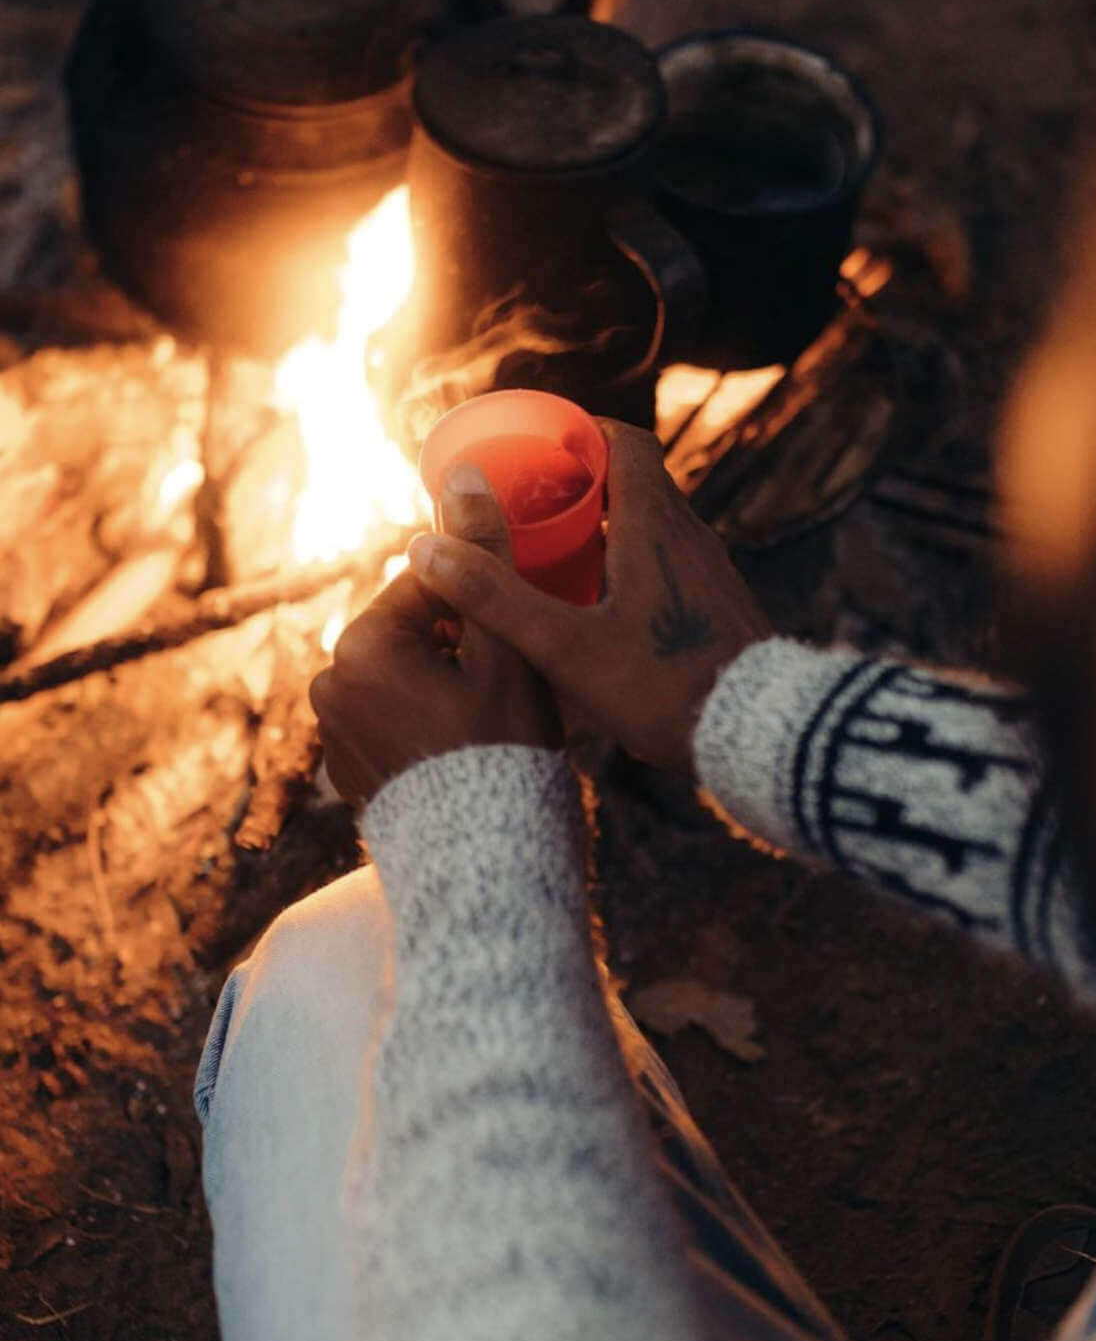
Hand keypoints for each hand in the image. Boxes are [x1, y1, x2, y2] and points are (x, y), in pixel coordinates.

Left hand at [310, 464, 560, 806]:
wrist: (482, 866)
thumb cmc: (503, 754)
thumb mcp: (504, 649)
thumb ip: (482, 558)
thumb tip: (462, 474)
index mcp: (360, 646)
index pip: (429, 585)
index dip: (484, 599)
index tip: (520, 625)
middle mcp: (329, 686)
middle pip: (414, 633)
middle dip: (462, 644)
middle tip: (515, 682)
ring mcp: (334, 736)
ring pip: (405, 678)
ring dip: (445, 683)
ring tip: (496, 721)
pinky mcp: (348, 775)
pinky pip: (392, 725)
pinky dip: (426, 727)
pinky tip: (468, 752)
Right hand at [407, 421, 771, 772]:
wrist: (760, 735)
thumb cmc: (664, 688)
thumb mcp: (566, 647)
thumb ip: (496, 599)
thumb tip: (425, 549)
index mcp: (655, 525)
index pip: (625, 442)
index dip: (581, 432)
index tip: (538, 446)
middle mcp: (691, 537)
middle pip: (636, 483)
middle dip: (582, 485)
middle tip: (530, 505)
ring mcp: (711, 574)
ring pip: (655, 528)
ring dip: (609, 529)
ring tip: (558, 556)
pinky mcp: (722, 610)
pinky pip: (673, 566)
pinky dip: (635, 565)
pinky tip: (606, 608)